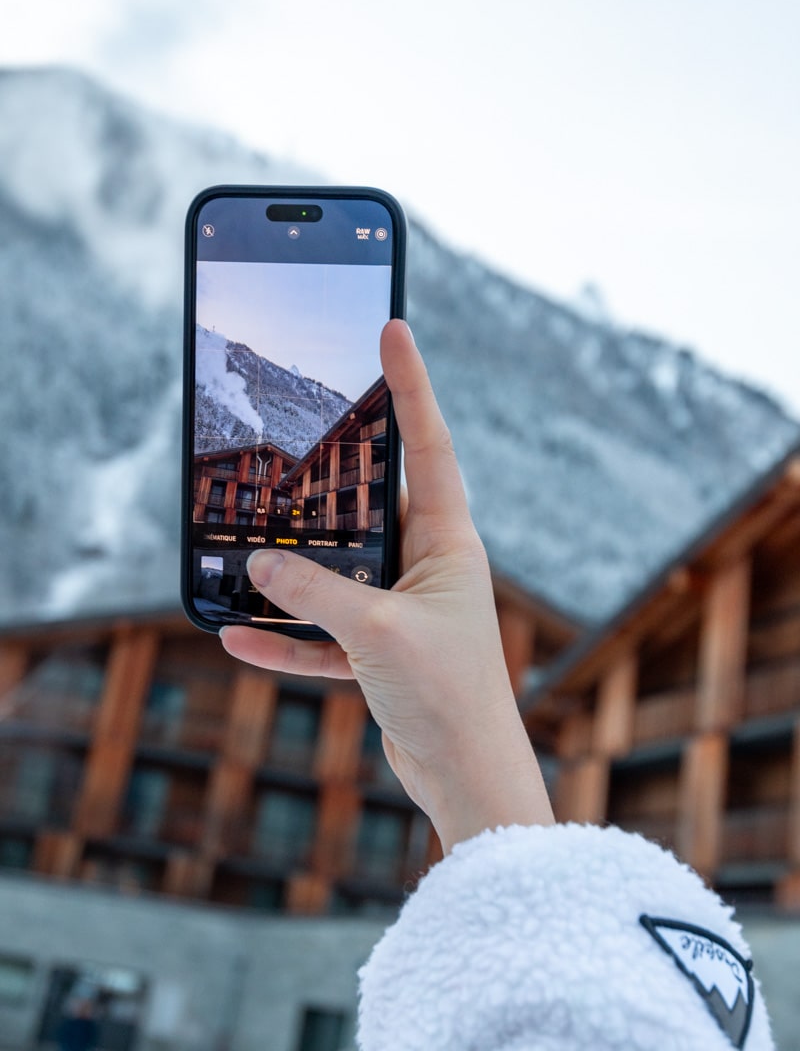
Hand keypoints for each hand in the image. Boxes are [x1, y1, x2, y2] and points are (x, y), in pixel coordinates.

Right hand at [221, 319, 553, 852]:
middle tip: (297, 428)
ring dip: (291, 567)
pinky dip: (283, 635)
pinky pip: (321, 632)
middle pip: (371, 501)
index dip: (409, 384)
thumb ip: (315, 591)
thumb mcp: (376, 631)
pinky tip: (235, 637)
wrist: (467, 779)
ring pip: (336, 568)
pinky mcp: (378, 651)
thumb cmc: (447, 697)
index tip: (392, 328)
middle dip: (332, 472)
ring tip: (240, 547)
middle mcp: (427, 564)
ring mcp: (400, 607)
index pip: (427, 443)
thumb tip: (256, 564)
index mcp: (447, 540)